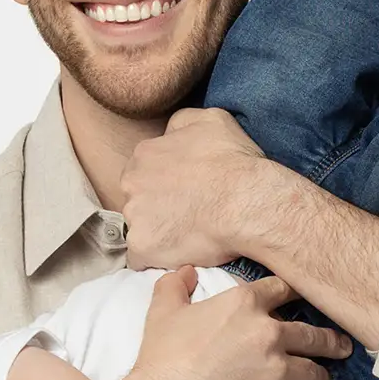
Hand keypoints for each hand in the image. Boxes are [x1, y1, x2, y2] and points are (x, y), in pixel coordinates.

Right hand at [117, 263, 349, 379]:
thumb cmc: (163, 360)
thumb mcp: (163, 312)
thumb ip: (175, 286)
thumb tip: (186, 272)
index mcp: (244, 304)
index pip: (281, 290)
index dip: (294, 292)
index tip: (305, 297)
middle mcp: (268, 332)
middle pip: (312, 333)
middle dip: (330, 340)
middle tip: (341, 345)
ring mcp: (278, 368)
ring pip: (315, 372)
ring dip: (321, 378)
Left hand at [122, 107, 271, 269]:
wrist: (247, 202)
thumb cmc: (234, 161)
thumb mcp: (210, 120)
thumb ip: (180, 124)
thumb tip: (171, 135)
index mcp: (144, 154)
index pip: (143, 172)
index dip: (164, 185)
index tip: (184, 194)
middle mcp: (132, 183)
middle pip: (137, 199)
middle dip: (156, 208)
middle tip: (187, 215)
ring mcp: (135, 216)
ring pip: (139, 229)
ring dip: (158, 234)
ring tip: (189, 237)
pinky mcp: (143, 247)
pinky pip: (142, 259)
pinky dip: (158, 260)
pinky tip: (180, 254)